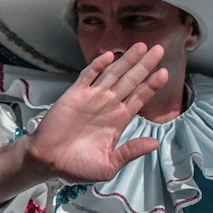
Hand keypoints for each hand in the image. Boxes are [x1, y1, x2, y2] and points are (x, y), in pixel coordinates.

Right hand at [25, 43, 166, 184]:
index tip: (164, 73)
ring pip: (113, 74)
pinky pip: (88, 75)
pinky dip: (98, 65)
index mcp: (118, 121)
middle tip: (159, 49)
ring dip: (127, 60)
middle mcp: (107, 106)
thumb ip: (130, 151)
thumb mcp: (109, 165)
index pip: (139, 98)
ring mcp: (92, 98)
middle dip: (144, 65)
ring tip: (141, 46)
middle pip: (130, 81)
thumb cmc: (76, 166)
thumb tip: (154, 143)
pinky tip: (110, 56)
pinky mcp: (74, 94)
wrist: (48, 162)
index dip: (151, 85)